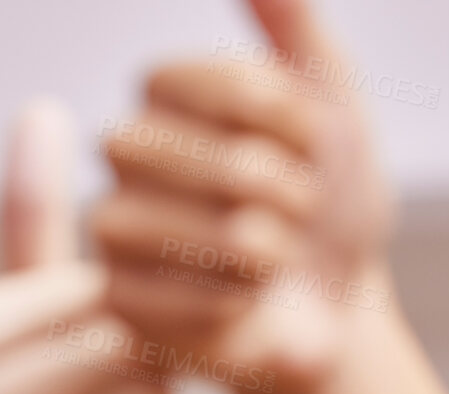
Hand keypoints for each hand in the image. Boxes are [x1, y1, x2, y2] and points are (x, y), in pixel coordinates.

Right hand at [92, 0, 394, 393]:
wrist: (333, 307)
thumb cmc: (327, 208)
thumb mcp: (334, 108)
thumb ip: (297, 31)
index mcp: (165, 93)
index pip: (232, 84)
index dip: (294, 123)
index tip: (310, 147)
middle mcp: (123, 151)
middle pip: (229, 162)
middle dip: (293, 195)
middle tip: (294, 213)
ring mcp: (113, 227)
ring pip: (227, 234)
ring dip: (278, 253)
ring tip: (269, 259)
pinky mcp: (119, 303)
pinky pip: (207, 300)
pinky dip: (246, 303)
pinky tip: (239, 302)